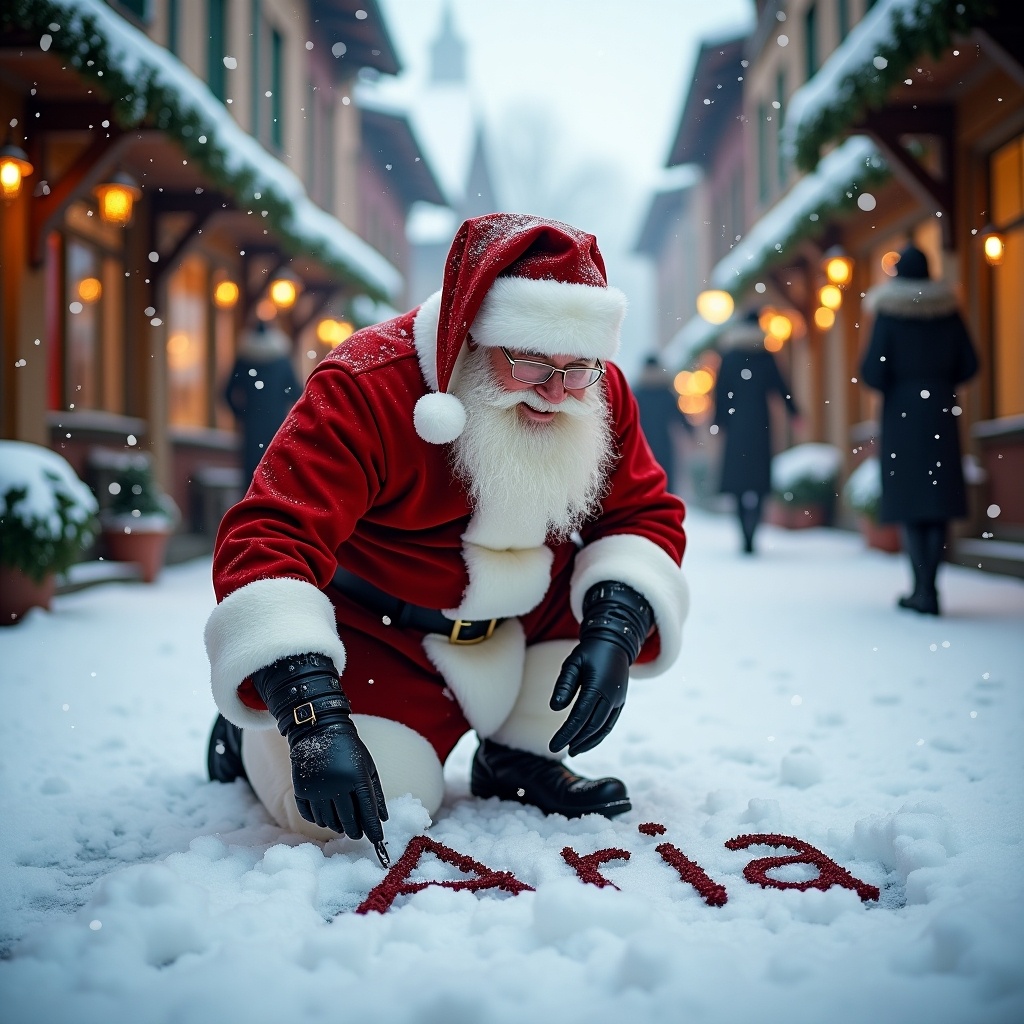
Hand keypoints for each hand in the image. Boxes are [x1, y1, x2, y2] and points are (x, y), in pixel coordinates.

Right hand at [289, 717, 387, 842]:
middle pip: (348, 820)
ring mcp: (318, 788)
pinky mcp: (302, 789)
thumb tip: (383, 819)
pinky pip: (311, 816)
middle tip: (358, 834)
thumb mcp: (368, 767)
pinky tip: (327, 816)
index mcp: (357, 777)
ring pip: (329, 821)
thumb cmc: (349, 749)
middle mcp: (337, 785)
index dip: (373, 828)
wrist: (319, 730)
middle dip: (355, 831)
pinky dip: (320, 820)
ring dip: (337, 826)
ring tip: (343, 822)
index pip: (367, 810)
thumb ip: (376, 794)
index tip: (377, 840)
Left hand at [549, 638, 629, 755]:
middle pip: (592, 725)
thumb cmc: (589, 652)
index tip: (552, 745)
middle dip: (575, 740)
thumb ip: (564, 684)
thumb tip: (554, 709)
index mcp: (598, 686)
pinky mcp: (621, 702)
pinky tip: (587, 741)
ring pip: (603, 728)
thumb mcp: (572, 663)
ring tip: (573, 751)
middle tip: (557, 749)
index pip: (580, 717)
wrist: (614, 643)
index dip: (566, 733)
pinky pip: (610, 723)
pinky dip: (598, 735)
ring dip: (588, 742)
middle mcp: (612, 696)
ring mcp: (619, 700)